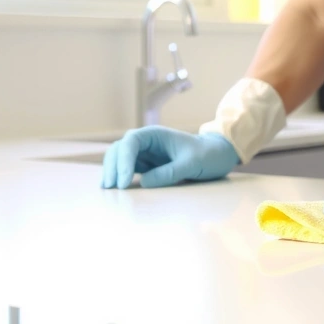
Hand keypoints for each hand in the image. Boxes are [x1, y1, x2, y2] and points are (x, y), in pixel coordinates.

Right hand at [101, 128, 239, 189]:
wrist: (217, 156)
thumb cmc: (207, 155)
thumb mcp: (192, 164)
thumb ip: (170, 172)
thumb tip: (144, 182)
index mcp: (156, 134)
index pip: (131, 142)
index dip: (124, 161)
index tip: (125, 182)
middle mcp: (146, 142)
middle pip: (119, 149)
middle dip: (113, 167)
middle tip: (111, 188)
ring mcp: (144, 154)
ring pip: (119, 159)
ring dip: (112, 171)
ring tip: (107, 189)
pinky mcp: (146, 165)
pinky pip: (127, 169)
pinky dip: (119, 177)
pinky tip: (114, 189)